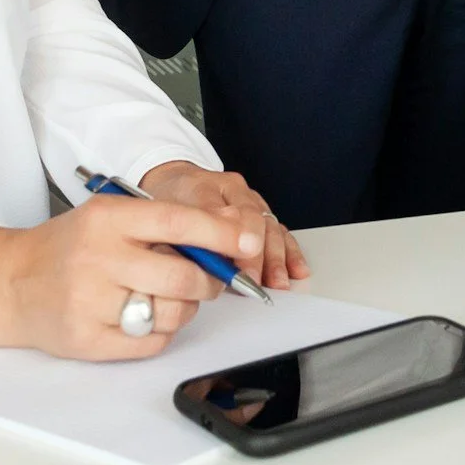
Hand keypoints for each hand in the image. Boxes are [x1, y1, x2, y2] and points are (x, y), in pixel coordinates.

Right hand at [0, 194, 254, 358]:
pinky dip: (160, 332)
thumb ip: (162, 224)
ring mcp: (91, 302)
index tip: (248, 241)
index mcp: (106, 219)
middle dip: (208, 280)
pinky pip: (151, 342)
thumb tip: (228, 235)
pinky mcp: (88, 339)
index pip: (177, 221)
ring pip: (172, 313)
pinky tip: (143, 316)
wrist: (10, 282)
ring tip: (166, 296)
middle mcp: (98, 258)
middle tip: (208, 278)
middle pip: (183, 276)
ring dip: (184, 308)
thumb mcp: (108, 218)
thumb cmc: (68, 247)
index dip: (220, 233)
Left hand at [139, 160, 309, 290]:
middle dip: (261, 256)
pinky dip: (290, 253)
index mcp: (212, 186)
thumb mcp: (167, 209)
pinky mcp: (259, 216)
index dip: (238, 242)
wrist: (173, 182)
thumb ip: (190, 227)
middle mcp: (237, 192)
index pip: (234, 213)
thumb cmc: (169, 198)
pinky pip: (280, 232)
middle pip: (259, 222)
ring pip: (273, 227)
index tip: (240, 269)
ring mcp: (251, 202)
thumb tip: (215, 250)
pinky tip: (297, 270)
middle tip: (258, 282)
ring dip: (278, 258)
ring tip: (279, 283)